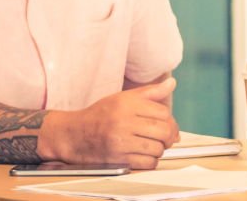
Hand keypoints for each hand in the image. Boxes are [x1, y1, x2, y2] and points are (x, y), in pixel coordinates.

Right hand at [41, 77, 179, 168]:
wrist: (74, 135)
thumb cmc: (101, 115)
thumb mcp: (123, 97)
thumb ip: (150, 92)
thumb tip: (171, 83)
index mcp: (128, 104)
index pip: (163, 113)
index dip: (170, 120)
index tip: (167, 124)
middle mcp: (124, 122)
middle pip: (163, 131)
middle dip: (170, 136)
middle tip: (167, 137)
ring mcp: (121, 142)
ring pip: (157, 149)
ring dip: (160, 149)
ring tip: (153, 145)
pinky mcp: (118, 159)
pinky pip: (147, 163)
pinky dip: (151, 161)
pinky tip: (145, 155)